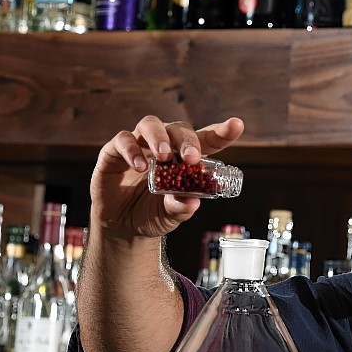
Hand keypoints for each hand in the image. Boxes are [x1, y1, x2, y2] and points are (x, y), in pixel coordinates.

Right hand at [90, 115, 243, 241]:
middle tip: (192, 158)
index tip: (237, 125)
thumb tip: (193, 202)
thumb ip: (181, 207)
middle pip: (178, 128)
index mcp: (184, 157)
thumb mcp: (170, 215)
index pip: (206, 139)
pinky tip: (140, 166)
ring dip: (159, 137)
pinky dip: (131, 150)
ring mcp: (138, 145)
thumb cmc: (152, 214)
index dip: (222, 132)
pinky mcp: (114, 152)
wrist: (122, 227)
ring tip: (164, 156)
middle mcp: (163, 145)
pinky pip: (122, 140)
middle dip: (187, 140)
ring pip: (150, 124)